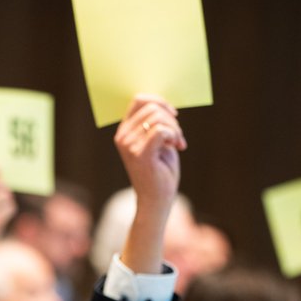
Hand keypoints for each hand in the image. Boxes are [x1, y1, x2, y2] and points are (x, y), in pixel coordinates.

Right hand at [114, 96, 186, 273]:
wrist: (156, 200)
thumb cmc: (160, 171)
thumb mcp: (158, 141)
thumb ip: (156, 122)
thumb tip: (164, 103)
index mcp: (124, 131)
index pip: (139, 99)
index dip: (160, 101)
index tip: (173, 115)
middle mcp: (122, 136)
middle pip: (151, 107)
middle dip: (171, 119)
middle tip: (178, 137)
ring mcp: (128, 145)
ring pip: (158, 118)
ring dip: (175, 129)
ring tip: (178, 144)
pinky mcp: (139, 154)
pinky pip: (161, 131)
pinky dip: (174, 136)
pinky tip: (177, 147)